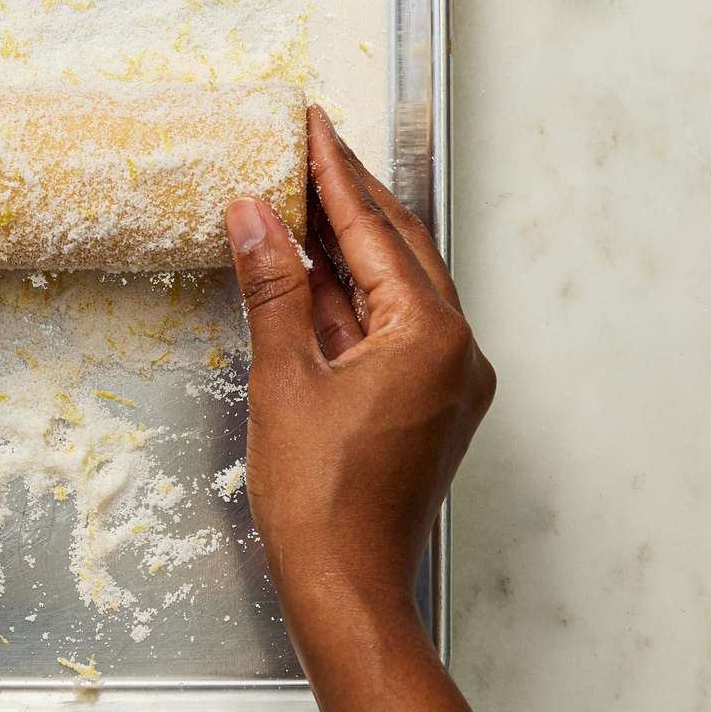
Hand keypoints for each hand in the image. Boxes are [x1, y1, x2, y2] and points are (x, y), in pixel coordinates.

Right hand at [225, 106, 502, 711]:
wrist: (347, 586)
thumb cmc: (317, 496)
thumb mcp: (283, 378)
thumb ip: (272, 287)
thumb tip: (252, 214)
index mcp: (428, 333)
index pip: (374, 230)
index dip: (334, 174)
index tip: (310, 125)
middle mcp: (457, 348)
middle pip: (400, 248)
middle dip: (351, 197)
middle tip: (309, 148)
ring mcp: (452, 378)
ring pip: (401, 286)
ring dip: (353, 244)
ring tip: (304, 198)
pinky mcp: (434, 404)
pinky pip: (398, 326)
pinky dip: (357, 295)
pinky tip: (316, 275)